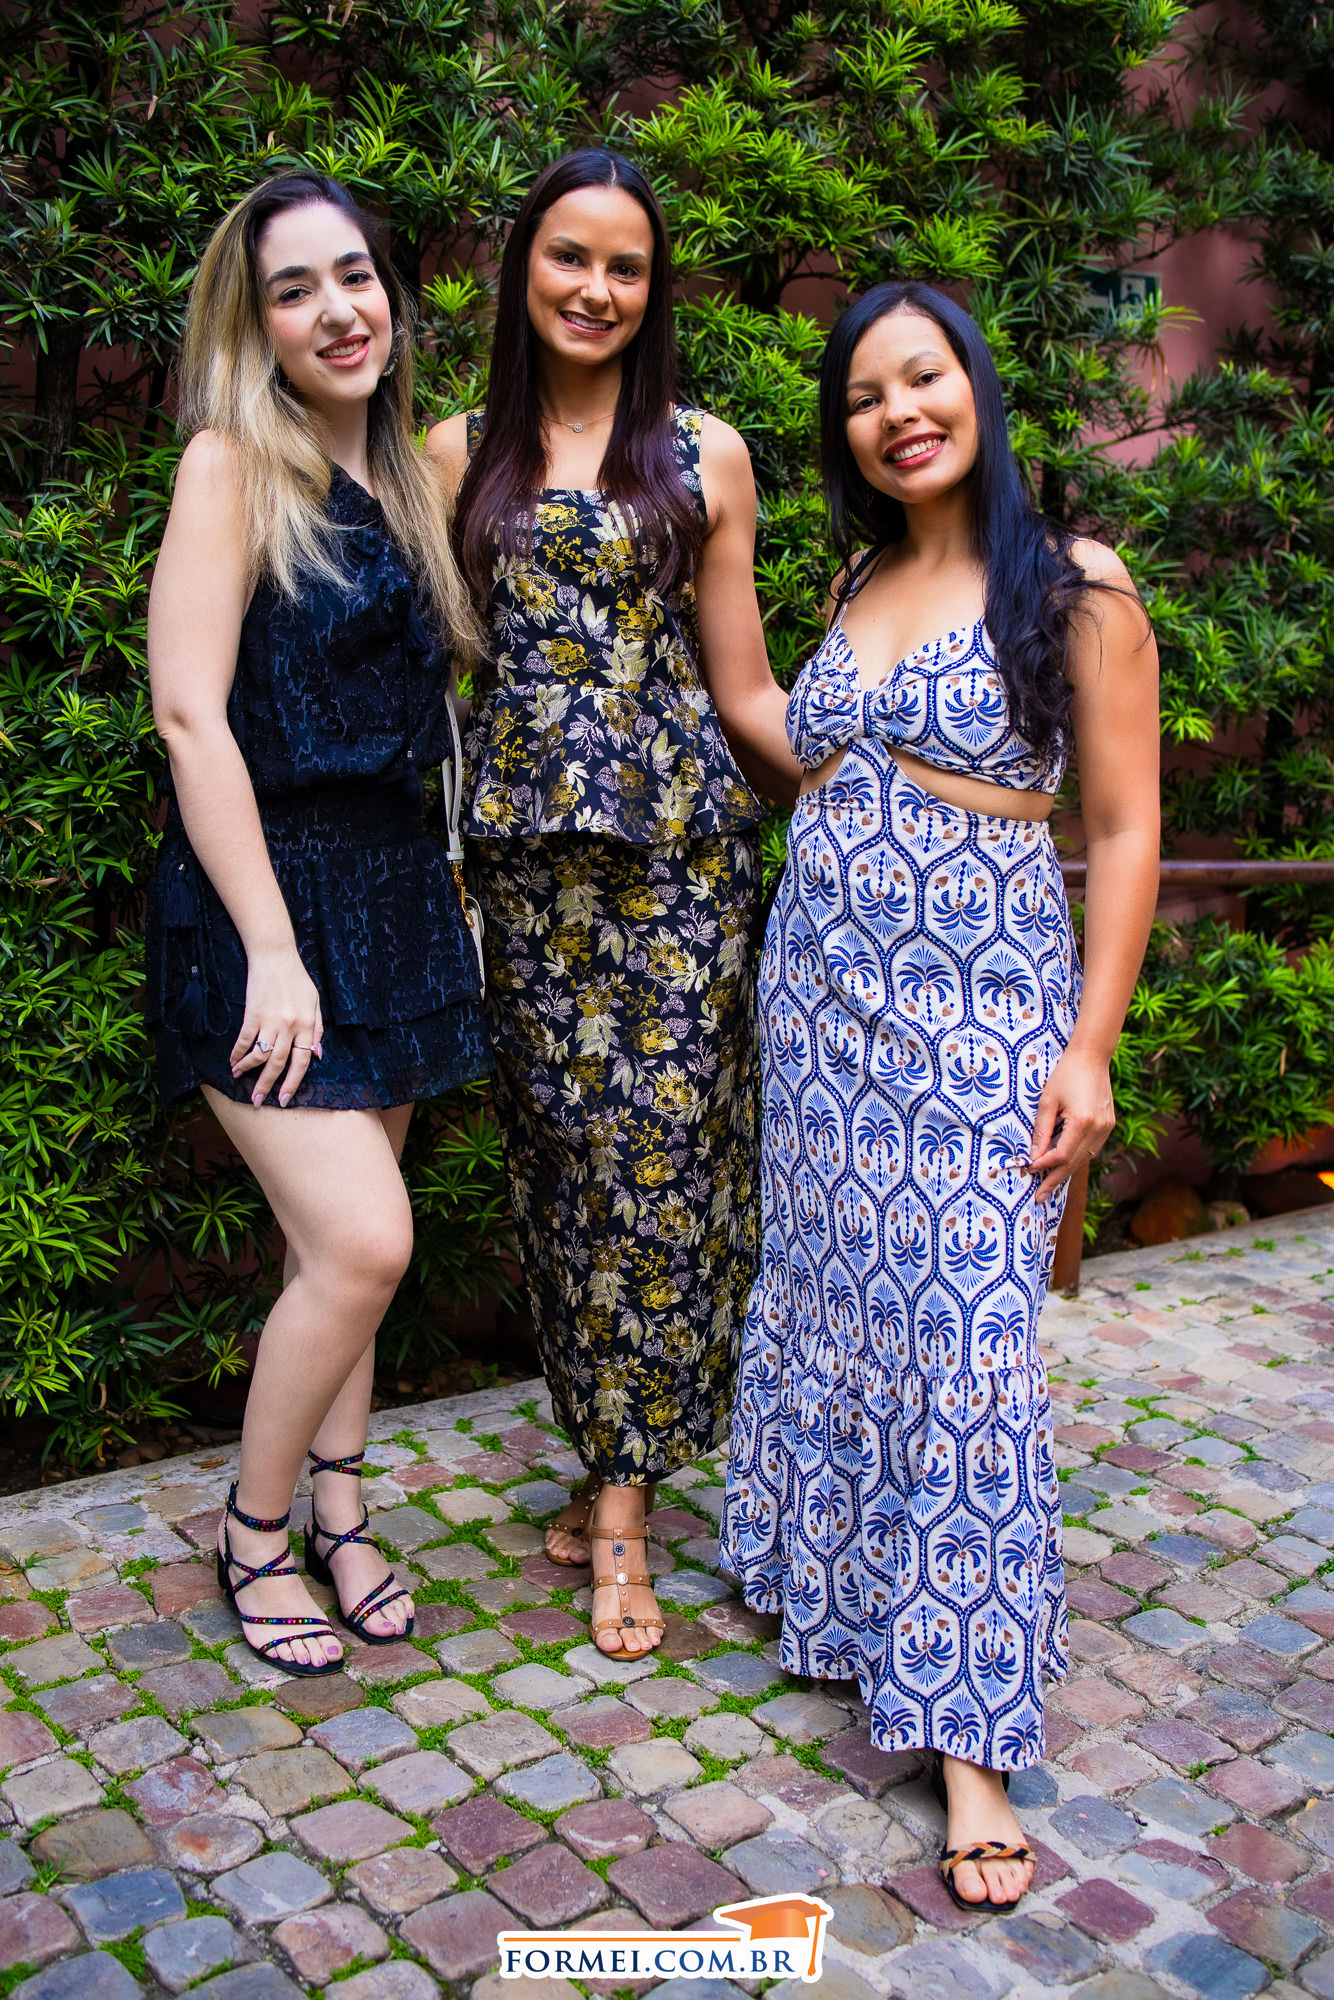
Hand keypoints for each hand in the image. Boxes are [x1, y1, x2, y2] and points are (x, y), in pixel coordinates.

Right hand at [230, 944, 322, 1106]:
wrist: (275, 957)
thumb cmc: (298, 980)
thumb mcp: (315, 1003)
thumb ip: (318, 1030)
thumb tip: (317, 1056)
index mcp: (307, 1025)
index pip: (301, 1062)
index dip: (292, 1082)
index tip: (283, 1099)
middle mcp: (289, 1026)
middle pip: (277, 1063)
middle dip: (267, 1085)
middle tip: (258, 1101)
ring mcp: (269, 1020)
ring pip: (259, 1054)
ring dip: (248, 1070)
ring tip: (240, 1079)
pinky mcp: (252, 1014)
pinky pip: (244, 1040)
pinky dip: (238, 1053)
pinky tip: (233, 1062)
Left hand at [1027, 1046, 1114, 1201]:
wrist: (1092, 1057)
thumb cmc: (1065, 1075)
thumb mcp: (1047, 1102)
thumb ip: (1041, 1131)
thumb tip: (1034, 1157)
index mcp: (1083, 1122)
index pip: (1061, 1155)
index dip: (1044, 1166)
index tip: (1029, 1171)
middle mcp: (1098, 1128)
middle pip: (1074, 1163)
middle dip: (1055, 1180)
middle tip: (1039, 1197)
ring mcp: (1107, 1128)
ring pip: (1084, 1159)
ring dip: (1066, 1172)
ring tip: (1050, 1186)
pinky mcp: (1109, 1125)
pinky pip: (1091, 1149)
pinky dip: (1076, 1159)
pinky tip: (1064, 1167)